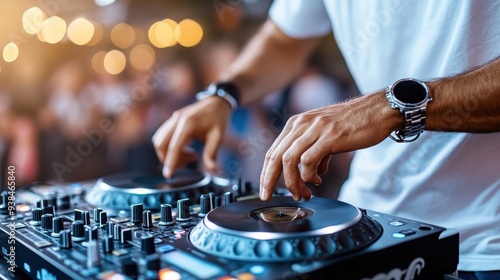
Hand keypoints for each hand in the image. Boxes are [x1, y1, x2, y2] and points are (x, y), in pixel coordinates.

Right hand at [152, 96, 231, 176]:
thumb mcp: (218, 137)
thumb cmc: (218, 119)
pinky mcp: (172, 120)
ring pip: (160, 141)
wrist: (217, 102)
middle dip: (169, 159)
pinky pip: (163, 136)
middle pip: (161, 144)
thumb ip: (212, 153)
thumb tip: (212, 170)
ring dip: (169, 153)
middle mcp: (177, 120)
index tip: (168, 175)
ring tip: (190, 154)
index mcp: (188, 124)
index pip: (174, 147)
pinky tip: (185, 148)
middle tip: (188, 162)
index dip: (170, 162)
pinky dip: (170, 146)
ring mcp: (173, 119)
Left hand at [259, 91, 401, 200]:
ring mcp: (315, 129)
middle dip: (269, 180)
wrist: (379, 110)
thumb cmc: (354, 123)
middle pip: (274, 156)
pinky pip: (307, 160)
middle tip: (268, 196)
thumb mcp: (325, 134)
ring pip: (288, 160)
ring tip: (302, 193)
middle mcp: (302, 124)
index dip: (266, 172)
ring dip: (292, 182)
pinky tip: (317, 180)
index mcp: (297, 123)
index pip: (273, 150)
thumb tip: (311, 173)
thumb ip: (314, 151)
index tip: (265, 188)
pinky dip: (308, 176)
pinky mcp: (329, 136)